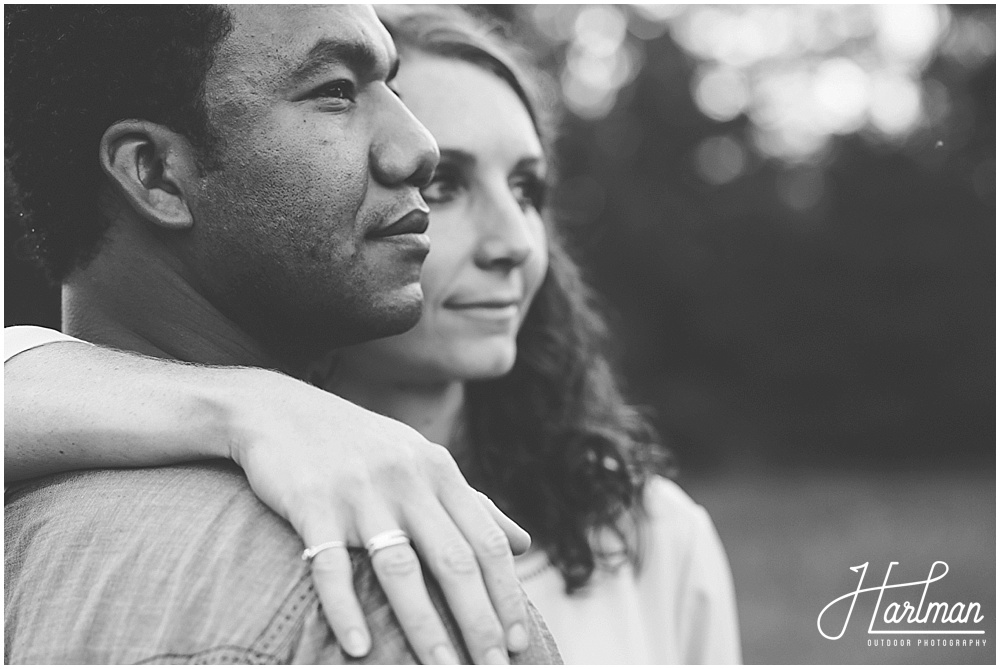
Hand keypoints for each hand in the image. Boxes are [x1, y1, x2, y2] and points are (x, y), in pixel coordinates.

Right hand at [226, 369, 531, 663]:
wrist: (280, 411)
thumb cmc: (361, 445)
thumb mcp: (423, 462)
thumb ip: (474, 504)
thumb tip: (524, 544)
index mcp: (439, 471)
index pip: (486, 541)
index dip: (506, 593)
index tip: (519, 641)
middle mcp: (406, 480)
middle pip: (453, 560)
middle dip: (478, 621)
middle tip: (493, 668)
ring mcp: (359, 492)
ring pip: (400, 569)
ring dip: (425, 627)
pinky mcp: (312, 504)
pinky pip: (331, 567)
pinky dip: (346, 610)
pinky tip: (359, 648)